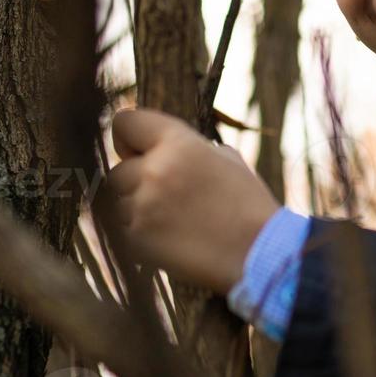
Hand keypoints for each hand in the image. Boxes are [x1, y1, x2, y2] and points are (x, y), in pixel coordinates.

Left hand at [96, 108, 279, 293]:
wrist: (258, 253)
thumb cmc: (247, 204)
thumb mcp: (226, 159)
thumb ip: (188, 147)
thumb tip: (161, 147)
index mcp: (177, 144)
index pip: (125, 122)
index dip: (128, 137)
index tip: (136, 150)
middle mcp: (154, 171)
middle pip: (118, 170)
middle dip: (135, 180)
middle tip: (165, 193)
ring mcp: (142, 208)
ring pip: (120, 202)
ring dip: (138, 208)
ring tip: (175, 219)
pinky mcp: (137, 241)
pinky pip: (126, 230)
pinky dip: (143, 234)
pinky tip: (174, 237)